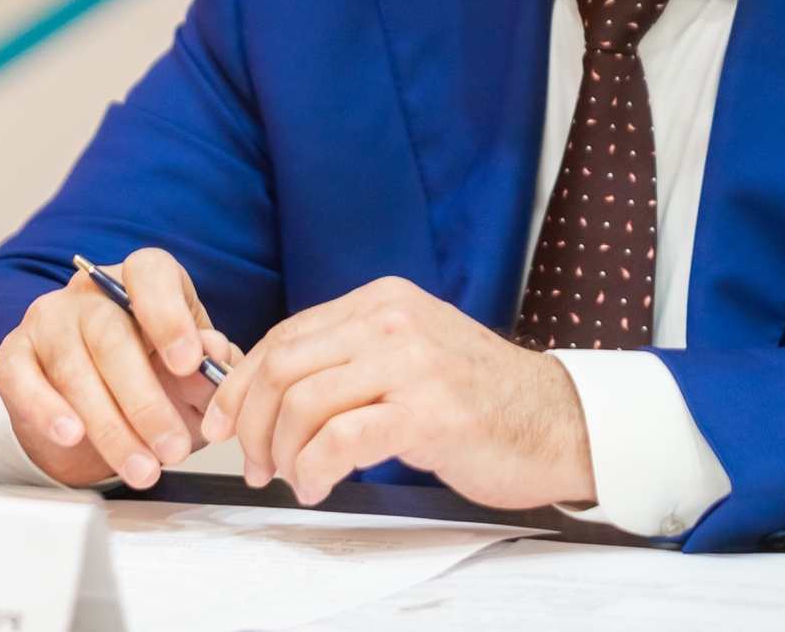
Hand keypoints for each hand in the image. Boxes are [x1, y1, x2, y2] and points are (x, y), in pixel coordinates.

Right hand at [0, 248, 241, 488]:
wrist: (94, 404)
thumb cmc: (154, 374)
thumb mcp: (193, 373)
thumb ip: (211, 365)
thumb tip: (214, 355)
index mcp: (142, 279)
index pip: (150, 274)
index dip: (170, 317)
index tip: (189, 363)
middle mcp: (91, 293)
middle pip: (112, 337)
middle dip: (146, 403)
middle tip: (173, 449)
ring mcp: (48, 320)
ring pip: (74, 369)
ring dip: (111, 427)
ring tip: (142, 467)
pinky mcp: (14, 355)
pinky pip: (22, 381)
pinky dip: (47, 411)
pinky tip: (71, 436)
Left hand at [200, 275, 594, 508]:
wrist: (557, 421)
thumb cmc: (480, 398)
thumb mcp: (411, 354)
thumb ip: (352, 356)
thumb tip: (273, 389)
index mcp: (383, 300)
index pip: (286, 335)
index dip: (243, 385)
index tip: (227, 423)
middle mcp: (393, 320)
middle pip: (283, 367)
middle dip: (252, 423)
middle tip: (255, 463)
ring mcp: (411, 363)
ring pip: (302, 402)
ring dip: (282, 453)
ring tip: (294, 478)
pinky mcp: (427, 412)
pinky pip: (340, 439)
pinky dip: (314, 469)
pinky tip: (319, 485)